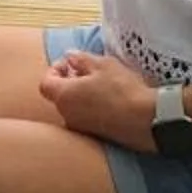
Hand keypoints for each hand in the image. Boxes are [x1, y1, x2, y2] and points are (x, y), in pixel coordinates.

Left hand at [39, 47, 156, 150]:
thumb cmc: (122, 90)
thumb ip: (80, 58)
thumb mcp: (102, 64)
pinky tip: (110, 100)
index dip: (55, 70)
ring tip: (102, 85)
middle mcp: (67, 115)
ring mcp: (81, 128)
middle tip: (87, 71)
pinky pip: (86, 119)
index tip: (71, 63)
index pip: (45, 83)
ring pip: (73, 108)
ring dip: (81, 95)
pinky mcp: (96, 136)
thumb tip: (69, 56)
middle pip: (59, 96)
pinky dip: (92, 108)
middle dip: (69, 81)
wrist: (145, 120)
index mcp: (64, 96)